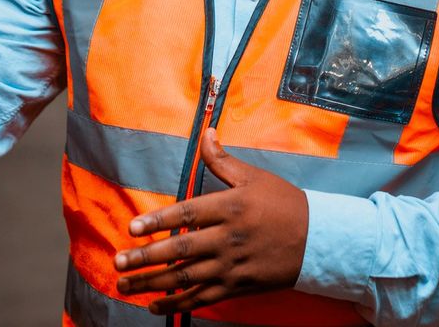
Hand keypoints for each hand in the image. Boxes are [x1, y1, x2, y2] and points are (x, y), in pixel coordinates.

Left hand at [113, 128, 308, 313]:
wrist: (319, 240)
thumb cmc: (285, 204)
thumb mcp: (255, 177)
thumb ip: (223, 160)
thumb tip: (207, 133)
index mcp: (229, 207)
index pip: (186, 214)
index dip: (157, 221)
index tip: (132, 229)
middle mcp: (228, 238)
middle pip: (181, 249)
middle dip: (146, 257)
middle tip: (119, 262)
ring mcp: (232, 266)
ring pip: (187, 278)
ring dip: (153, 283)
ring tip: (125, 285)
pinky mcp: (238, 286)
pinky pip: (202, 298)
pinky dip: (177, 304)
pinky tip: (155, 305)